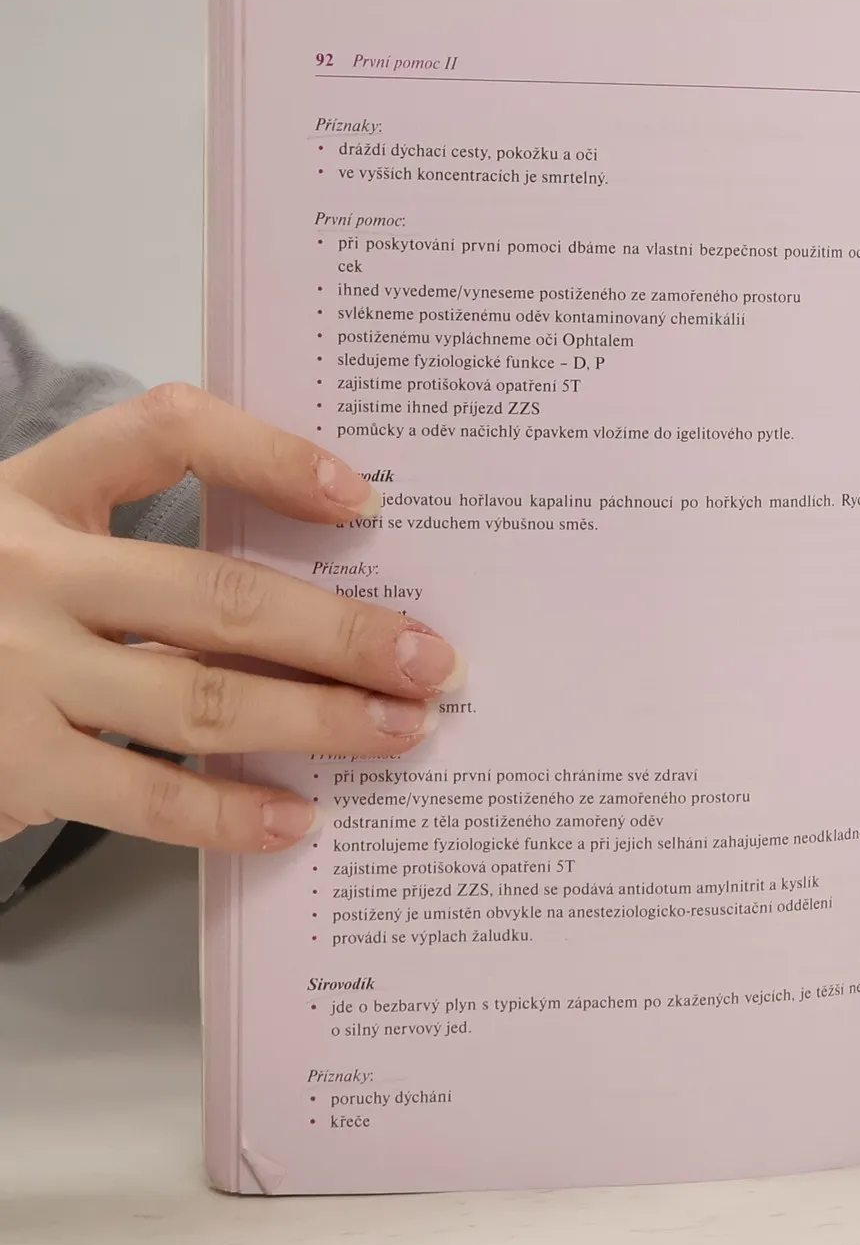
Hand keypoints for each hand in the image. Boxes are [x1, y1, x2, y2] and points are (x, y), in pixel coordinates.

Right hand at [0, 384, 462, 852]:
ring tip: (400, 730)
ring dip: (316, 717)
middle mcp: (22, 568)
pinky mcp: (7, 761)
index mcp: (34, 489)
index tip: (362, 497)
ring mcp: (11, 669)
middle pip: (215, 589)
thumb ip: (141, 545)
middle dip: (341, 629)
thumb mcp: (40, 545)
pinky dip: (232, 810)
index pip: (164, 430)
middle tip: (432, 658)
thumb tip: (323, 576)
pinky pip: (147, 793)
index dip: (269, 455)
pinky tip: (300, 814)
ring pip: (199, 694)